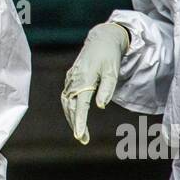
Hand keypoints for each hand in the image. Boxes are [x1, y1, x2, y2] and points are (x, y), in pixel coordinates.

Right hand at [61, 22, 129, 142]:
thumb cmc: (110, 56)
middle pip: (71, 106)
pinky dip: (70, 109)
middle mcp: (74, 79)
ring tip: (80, 133)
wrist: (102, 39)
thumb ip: (107, 89)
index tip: (80, 135)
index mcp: (84, 78)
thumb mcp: (112, 72)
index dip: (80, 121)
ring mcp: (70, 78)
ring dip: (71, 118)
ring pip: (67, 102)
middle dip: (75, 124)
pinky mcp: (70, 77)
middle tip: (83, 140)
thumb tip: (101, 106)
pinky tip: (75, 116)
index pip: (81, 105)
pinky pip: (67, 96)